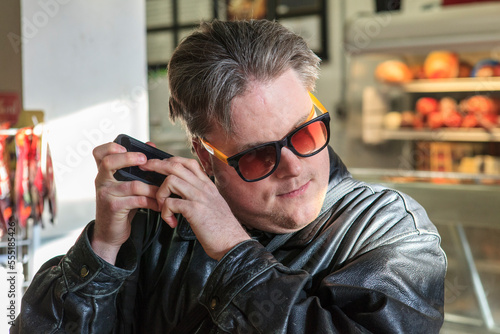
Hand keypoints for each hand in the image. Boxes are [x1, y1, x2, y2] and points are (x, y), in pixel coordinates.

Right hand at [91, 142, 159, 263]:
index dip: (110, 147)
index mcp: (104, 173)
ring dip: (153, 188)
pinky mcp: (114, 208)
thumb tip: (151, 145)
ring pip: (133, 185)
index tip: (124, 147)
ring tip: (163, 191)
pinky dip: (152, 202)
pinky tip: (159, 204)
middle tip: (145, 160)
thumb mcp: (125, 184)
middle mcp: (102, 181)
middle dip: (129, 158)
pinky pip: (138, 200)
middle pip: (109, 162)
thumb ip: (135, 167)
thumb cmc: (121, 204)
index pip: (99, 153)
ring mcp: (106, 194)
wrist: (110, 231)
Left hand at [141, 157, 250, 260]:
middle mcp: (203, 187)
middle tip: (144, 169)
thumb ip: (201, 197)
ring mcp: (199, 197)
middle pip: (176, 166)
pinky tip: (170, 221)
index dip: (170, 160)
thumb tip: (185, 195)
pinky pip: (171, 202)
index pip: (188, 162)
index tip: (159, 165)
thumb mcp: (213, 205)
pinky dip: (165, 212)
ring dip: (160, 193)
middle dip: (156, 165)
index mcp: (207, 185)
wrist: (233, 243)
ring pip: (171, 180)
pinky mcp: (194, 210)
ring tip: (162, 207)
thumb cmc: (222, 229)